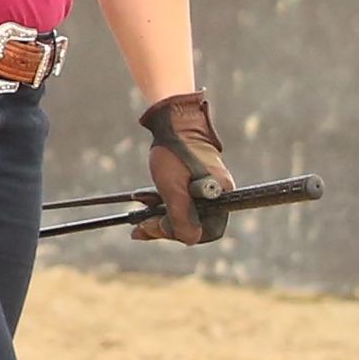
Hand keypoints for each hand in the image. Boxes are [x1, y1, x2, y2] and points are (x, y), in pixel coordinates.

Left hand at [133, 91, 232, 242]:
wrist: (171, 119)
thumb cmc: (174, 153)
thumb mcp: (174, 189)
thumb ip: (182, 217)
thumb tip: (189, 240)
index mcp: (221, 198)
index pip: (203, 232)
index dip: (177, 233)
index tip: (152, 226)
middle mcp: (218, 195)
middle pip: (192, 224)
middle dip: (162, 226)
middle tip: (138, 227)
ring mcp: (206, 187)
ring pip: (182, 212)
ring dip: (158, 214)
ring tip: (137, 210)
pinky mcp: (194, 180)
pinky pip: (178, 199)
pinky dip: (160, 201)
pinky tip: (141, 198)